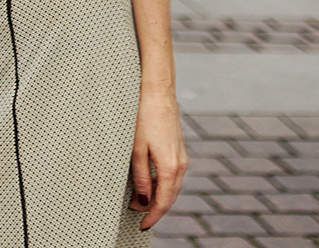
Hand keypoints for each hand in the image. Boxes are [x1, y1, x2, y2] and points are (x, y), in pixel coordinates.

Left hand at [128, 87, 187, 229]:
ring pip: (171, 186)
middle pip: (170, 197)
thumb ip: (140, 177)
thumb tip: (142, 201)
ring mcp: (182, 157)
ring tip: (139, 201)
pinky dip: (161, 184)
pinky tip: (149, 183)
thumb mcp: (136, 149)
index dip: (152, 216)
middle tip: (137, 216)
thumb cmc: (144, 117)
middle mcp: (181, 165)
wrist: (158, 92)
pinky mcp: (179, 150)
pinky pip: (172, 175)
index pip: (163, 202)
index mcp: (171, 168)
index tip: (142, 225)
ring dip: (158, 196)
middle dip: (154, 209)